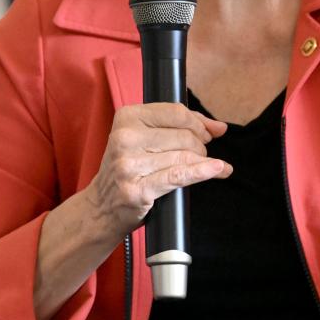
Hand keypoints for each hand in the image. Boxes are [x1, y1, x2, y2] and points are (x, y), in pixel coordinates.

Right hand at [86, 103, 231, 240]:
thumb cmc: (128, 169)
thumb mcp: (144, 138)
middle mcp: (125, 138)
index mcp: (127, 117)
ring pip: (183, 156)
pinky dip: (202, 172)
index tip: (208, 132)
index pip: (175, 112)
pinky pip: (179, 176)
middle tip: (200, 154)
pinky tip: (217, 169)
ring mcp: (129, 165)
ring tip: (209, 166)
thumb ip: (181, 126)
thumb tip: (218, 127)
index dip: (198, 122)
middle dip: (200, 145)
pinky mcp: (138, 189)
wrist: (102, 207)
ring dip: (203, 161)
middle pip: (183, 135)